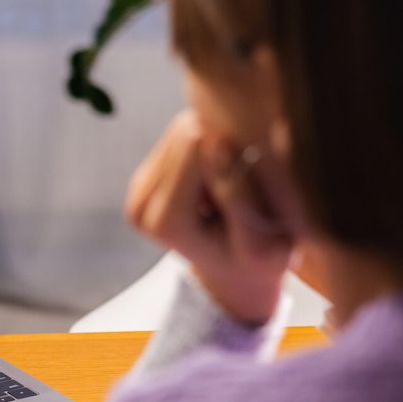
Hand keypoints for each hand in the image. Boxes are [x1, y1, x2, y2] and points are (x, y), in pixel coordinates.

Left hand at [125, 110, 296, 325]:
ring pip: (184, 126)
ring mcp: (140, 187)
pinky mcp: (150, 172)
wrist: (236, 275)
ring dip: (217, 149)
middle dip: (223, 148)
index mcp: (165, 221)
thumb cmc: (258, 262)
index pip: (195, 143)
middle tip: (243, 190)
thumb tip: (216, 139)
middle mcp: (141, 203)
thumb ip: (238, 194)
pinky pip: (184, 132)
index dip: (234, 152)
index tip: (252, 188)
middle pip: (185, 130)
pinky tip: (218, 182)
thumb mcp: (262, 242)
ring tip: (231, 189)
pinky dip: (210, 149)